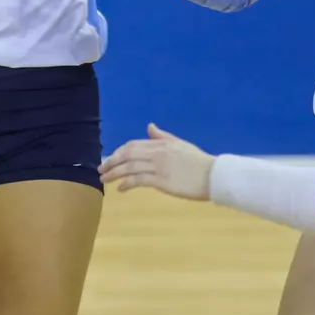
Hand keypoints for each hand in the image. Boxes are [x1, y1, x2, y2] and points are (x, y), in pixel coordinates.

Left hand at [99, 124, 213, 200]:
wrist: (214, 176)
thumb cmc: (198, 162)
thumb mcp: (180, 144)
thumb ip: (162, 136)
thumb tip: (149, 126)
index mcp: (161, 143)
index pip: (133, 145)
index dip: (119, 152)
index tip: (110, 159)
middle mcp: (157, 152)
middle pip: (127, 154)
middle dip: (112, 162)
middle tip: (101, 170)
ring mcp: (159, 166)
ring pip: (130, 167)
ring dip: (114, 173)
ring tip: (105, 180)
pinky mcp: (161, 180)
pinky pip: (139, 180)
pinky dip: (127, 183)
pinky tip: (120, 188)